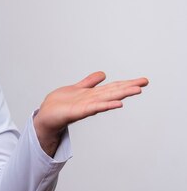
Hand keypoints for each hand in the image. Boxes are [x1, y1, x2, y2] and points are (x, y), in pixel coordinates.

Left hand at [33, 71, 148, 156]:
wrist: (46, 116)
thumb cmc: (60, 104)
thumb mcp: (76, 88)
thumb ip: (90, 82)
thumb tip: (103, 74)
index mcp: (92, 94)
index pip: (113, 87)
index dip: (127, 83)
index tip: (143, 80)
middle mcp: (92, 100)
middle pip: (113, 92)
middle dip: (129, 87)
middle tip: (145, 83)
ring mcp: (86, 106)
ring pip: (107, 98)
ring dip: (121, 94)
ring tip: (136, 90)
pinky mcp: (78, 112)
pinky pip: (94, 108)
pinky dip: (105, 105)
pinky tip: (117, 104)